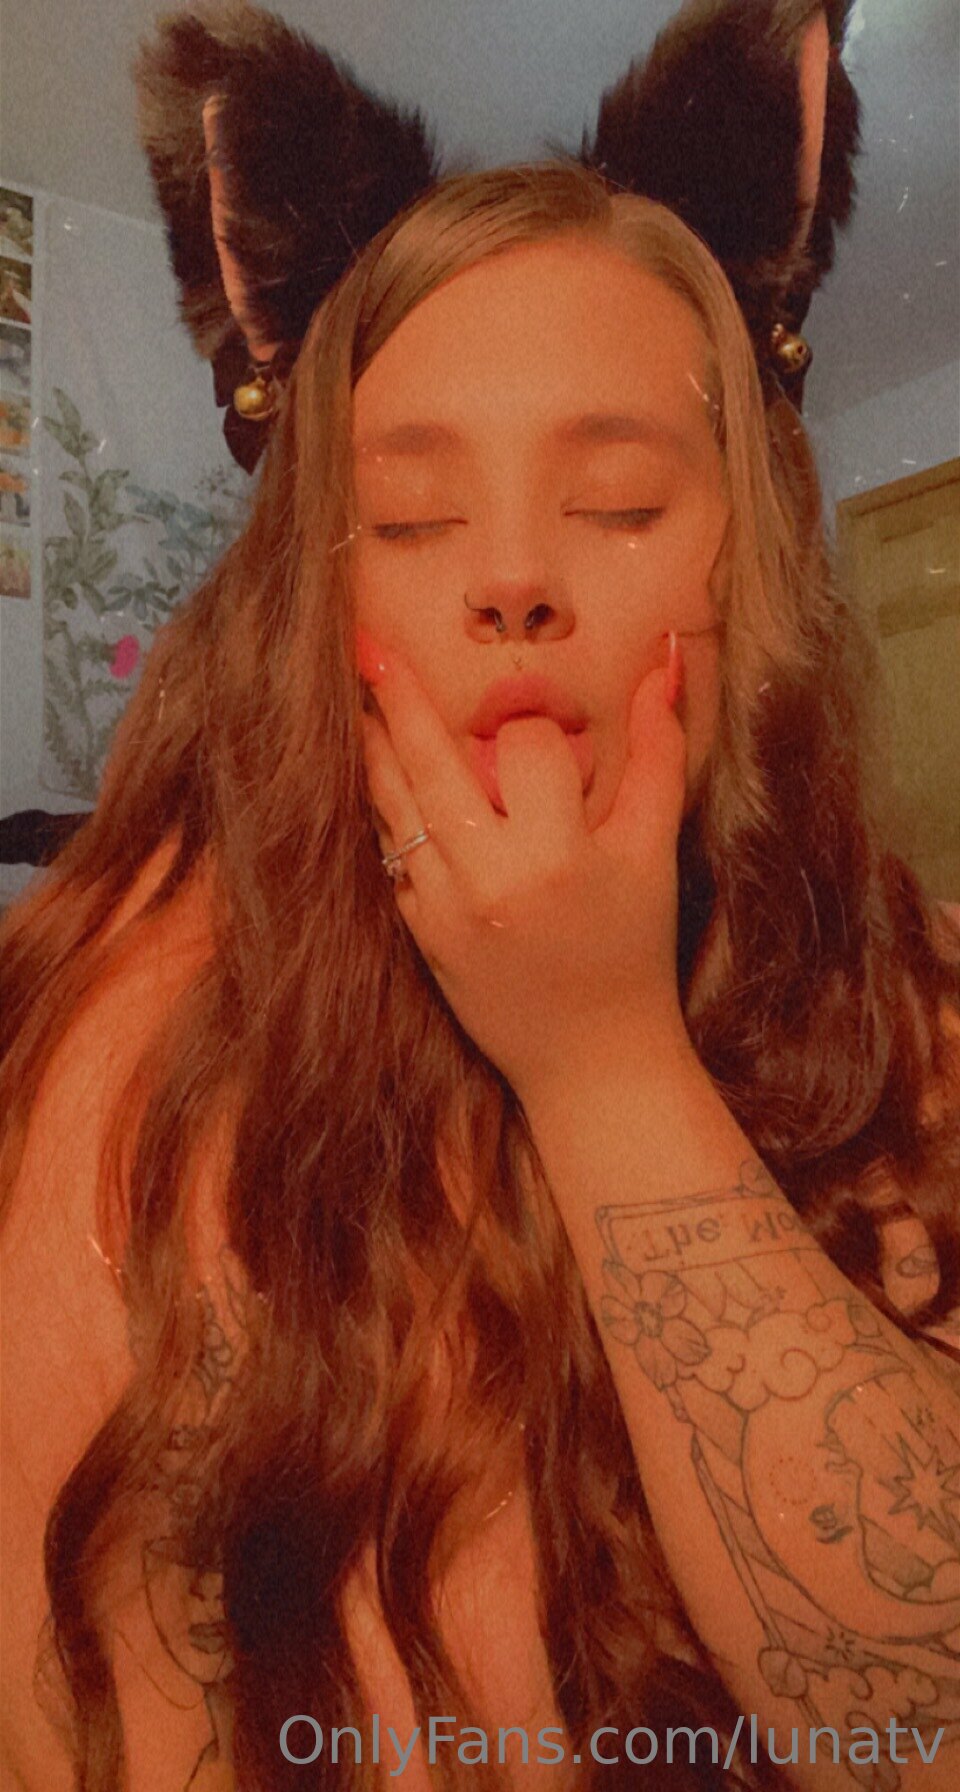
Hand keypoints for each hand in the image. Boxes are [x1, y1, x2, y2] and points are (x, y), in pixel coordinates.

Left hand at [358, 633, 691, 1103]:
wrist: (592, 1062)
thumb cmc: (633, 951)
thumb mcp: (653, 851)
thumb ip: (660, 751)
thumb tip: (663, 656)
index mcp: (558, 854)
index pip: (528, 746)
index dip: (538, 727)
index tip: (543, 735)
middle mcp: (491, 878)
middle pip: (431, 760)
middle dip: (398, 694)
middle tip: (367, 642)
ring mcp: (444, 908)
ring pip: (395, 805)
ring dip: (376, 746)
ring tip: (361, 695)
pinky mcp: (418, 934)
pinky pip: (390, 854)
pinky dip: (386, 811)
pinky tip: (379, 777)